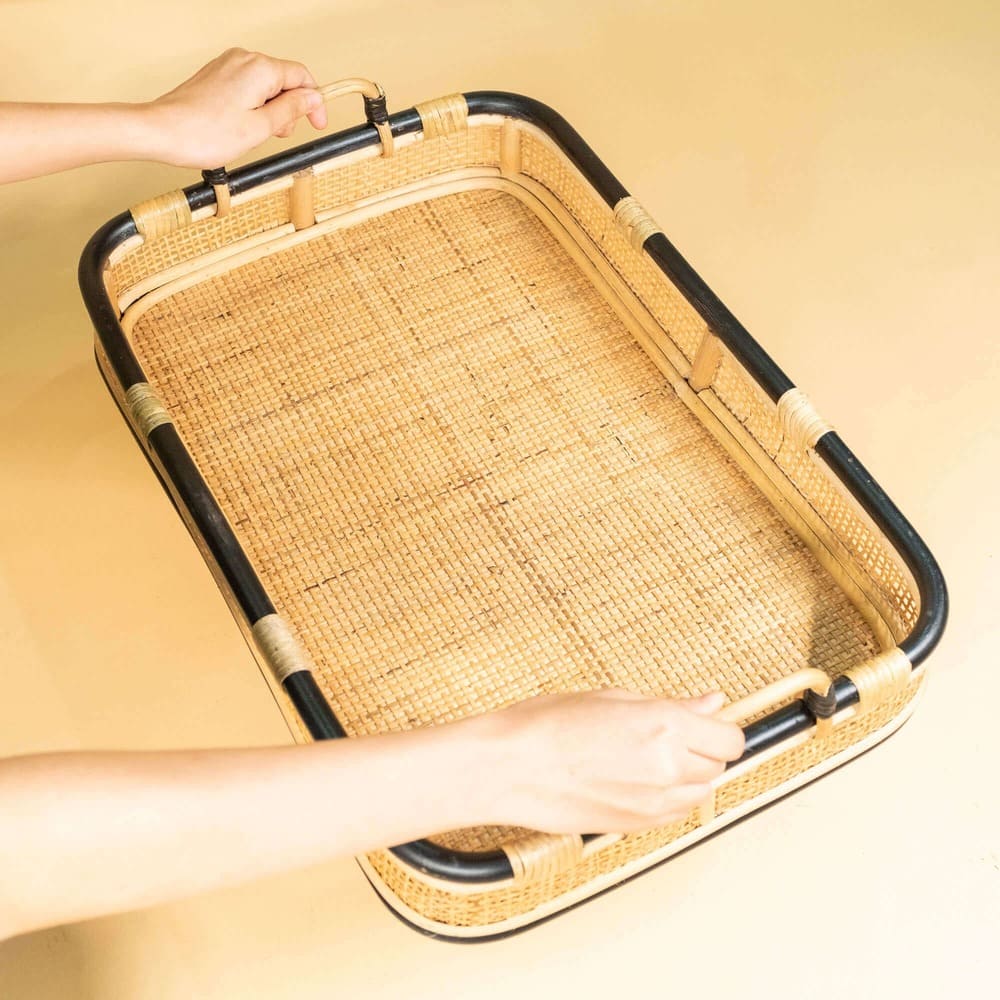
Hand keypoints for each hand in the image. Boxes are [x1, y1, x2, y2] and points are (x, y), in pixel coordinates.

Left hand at [144, 48, 328, 168]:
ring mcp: (228, 65)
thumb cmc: (205, 133)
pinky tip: (242, 126)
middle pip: (284, 80)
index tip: (317, 124)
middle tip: (276, 135)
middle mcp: (243, 59)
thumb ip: (291, 110)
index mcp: (259, 69)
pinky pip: (247, 87)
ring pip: (265, 85)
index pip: (301, 77)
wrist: (163, 131)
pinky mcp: (216, 75)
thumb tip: (311, 99)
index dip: (314, 103)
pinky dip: (254, 106)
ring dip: (270, 110)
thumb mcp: (260, 127)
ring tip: (254, 133)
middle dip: (289, 109)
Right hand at [471, 688, 745, 833]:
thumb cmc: (548, 725)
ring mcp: (654, 803)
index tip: (705, 723)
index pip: (730, 738)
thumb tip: (710, 703)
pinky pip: (676, 814)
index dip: (719, 729)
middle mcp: (667, 768)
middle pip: (718, 766)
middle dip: (701, 749)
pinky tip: (637, 779)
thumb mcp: (613, 697)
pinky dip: (669, 798)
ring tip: (646, 757)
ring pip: (700, 793)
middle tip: (667, 734)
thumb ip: (671, 705)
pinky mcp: (638, 827)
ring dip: (687, 776)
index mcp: (664, 726)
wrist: (510, 767)